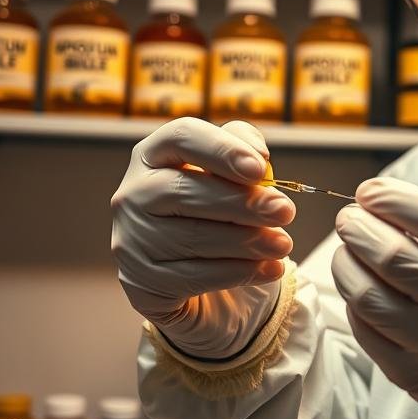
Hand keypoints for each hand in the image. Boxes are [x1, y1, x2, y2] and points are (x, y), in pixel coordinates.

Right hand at [112, 118, 295, 358]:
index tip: (260, 169)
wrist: (197, 279)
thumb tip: (259, 154)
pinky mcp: (141, 281)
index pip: (181, 137)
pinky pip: (193, 276)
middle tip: (285, 211)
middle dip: (242, 202)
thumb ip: (242, 151)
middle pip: (184, 191)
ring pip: (191, 237)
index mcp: (153, 155)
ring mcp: (132, 239)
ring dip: (246, 241)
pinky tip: (269, 269)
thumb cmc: (216, 214)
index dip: (221, 150)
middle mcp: (133, 193)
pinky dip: (238, 272)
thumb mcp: (230, 176)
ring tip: (283, 244)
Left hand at [333, 140, 417, 418]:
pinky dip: (354, 300)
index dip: (395, 198)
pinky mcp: (415, 375)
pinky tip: (361, 282)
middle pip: (395, 257)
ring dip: (348, 260)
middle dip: (359, 225)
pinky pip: (366, 331)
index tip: (372, 190)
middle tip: (352, 214)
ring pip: (370, 295)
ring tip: (351, 243)